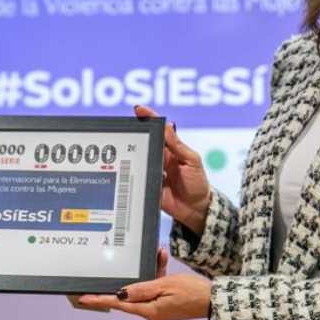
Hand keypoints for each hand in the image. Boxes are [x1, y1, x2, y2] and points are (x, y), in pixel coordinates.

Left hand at [75, 247, 210, 319]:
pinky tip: (162, 258)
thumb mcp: (166, 285)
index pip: (118, 303)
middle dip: (129, 276)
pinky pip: (155, 287)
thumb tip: (121, 294)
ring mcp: (158, 308)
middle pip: (130, 294)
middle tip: (116, 265)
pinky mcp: (165, 303)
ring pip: (144, 287)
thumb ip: (142, 289)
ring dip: (150, 271)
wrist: (215, 301)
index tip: (83, 297)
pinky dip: (158, 274)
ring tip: (160, 256)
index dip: (100, 300)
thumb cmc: (193, 292)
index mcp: (148, 311)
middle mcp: (150, 312)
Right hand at [134, 105, 210, 234]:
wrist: (195, 209)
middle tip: (125, 127)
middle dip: (134, 133)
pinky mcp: (147, 185)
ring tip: (122, 147)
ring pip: (137, 159)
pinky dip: (130, 174)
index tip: (138, 109)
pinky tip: (123, 170)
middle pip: (144, 142)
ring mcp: (152, 171)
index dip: (149, 118)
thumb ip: (179, 146)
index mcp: (171, 149)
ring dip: (130, 154)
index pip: (158, 130)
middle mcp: (159, 158)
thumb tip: (168, 126)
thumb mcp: (193, 162)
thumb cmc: (198, 183)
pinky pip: (136, 178)